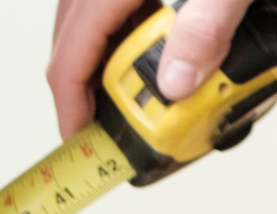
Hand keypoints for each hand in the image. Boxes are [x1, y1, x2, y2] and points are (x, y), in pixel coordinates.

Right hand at [48, 0, 255, 139]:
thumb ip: (207, 29)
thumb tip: (176, 83)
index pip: (71, 53)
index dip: (70, 103)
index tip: (79, 137)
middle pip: (72, 40)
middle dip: (88, 90)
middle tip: (113, 129)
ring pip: (87, 23)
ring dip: (106, 64)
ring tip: (132, 98)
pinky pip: (110, 9)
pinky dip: (122, 37)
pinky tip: (152, 51)